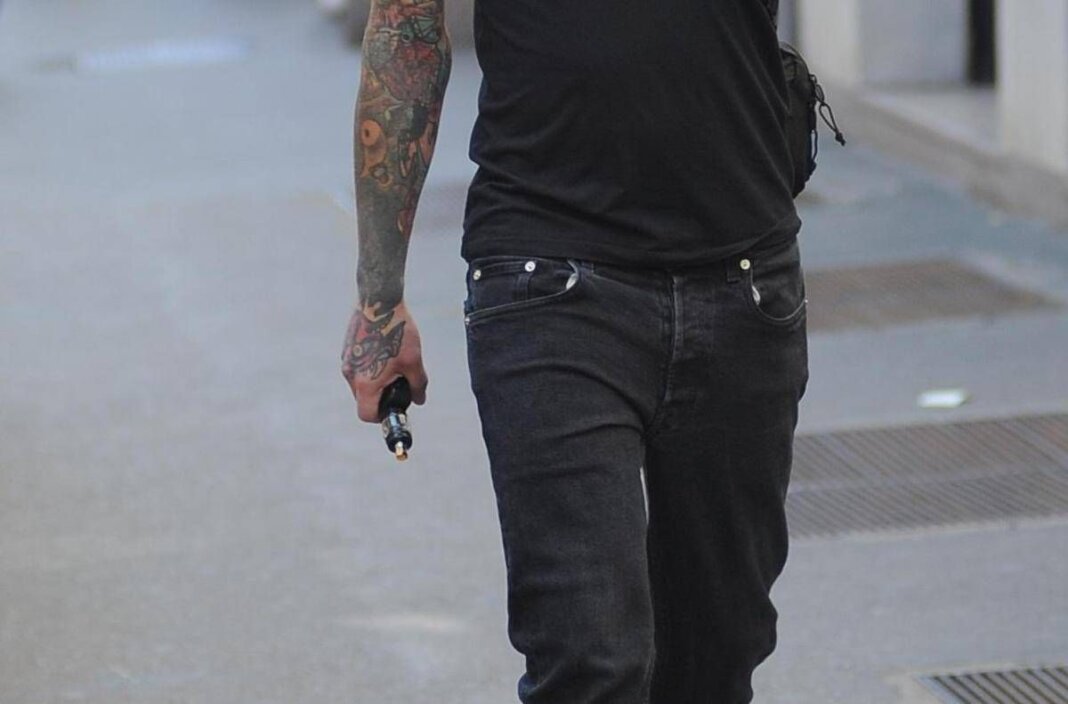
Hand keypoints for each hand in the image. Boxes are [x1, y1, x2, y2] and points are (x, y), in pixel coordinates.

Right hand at [341, 301, 428, 422]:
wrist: (379, 301)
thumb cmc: (397, 331)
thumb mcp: (414, 361)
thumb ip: (417, 385)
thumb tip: (419, 399)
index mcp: (365, 383)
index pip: (366, 414)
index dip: (381, 416)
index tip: (394, 406)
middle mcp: (350, 374)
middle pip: (362, 399)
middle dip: (380, 397)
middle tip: (398, 384)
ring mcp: (346, 360)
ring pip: (359, 382)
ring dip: (374, 381)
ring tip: (393, 364)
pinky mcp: (347, 348)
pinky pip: (357, 366)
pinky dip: (369, 366)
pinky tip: (384, 350)